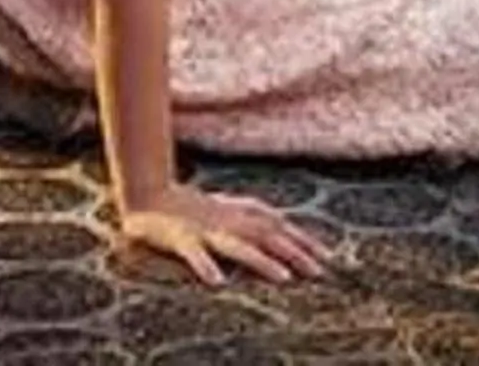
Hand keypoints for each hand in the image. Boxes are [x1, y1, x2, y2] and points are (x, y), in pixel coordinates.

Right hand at [117, 184, 333, 287]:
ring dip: (261, 261)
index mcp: (240, 212)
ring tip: (283, 278)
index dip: (303, 239)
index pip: (279, 225)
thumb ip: (256, 218)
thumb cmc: (193, 208)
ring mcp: (205, 229)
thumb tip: (288, 230)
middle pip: (266, 236)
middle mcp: (228, 220)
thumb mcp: (229, 210)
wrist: (149, 195)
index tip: (329, 257)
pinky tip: (218, 283)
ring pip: (237, 246)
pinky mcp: (180, 239)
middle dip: (294, 252)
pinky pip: (194, 254)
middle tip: (318, 272)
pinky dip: (206, 267)